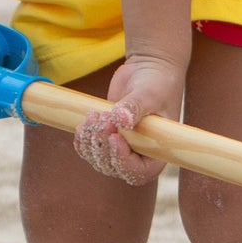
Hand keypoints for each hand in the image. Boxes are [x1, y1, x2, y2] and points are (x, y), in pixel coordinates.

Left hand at [73, 51, 186, 186]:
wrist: (147, 70)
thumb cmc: (158, 83)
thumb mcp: (150, 94)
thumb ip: (135, 107)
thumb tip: (121, 120)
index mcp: (158, 152)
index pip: (139, 172)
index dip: (123, 160)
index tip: (114, 137)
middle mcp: (139, 155)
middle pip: (114, 167)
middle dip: (102, 145)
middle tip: (104, 117)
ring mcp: (121, 148)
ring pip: (98, 159)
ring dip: (91, 140)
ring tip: (95, 115)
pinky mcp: (106, 138)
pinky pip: (89, 150)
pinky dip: (83, 140)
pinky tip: (85, 123)